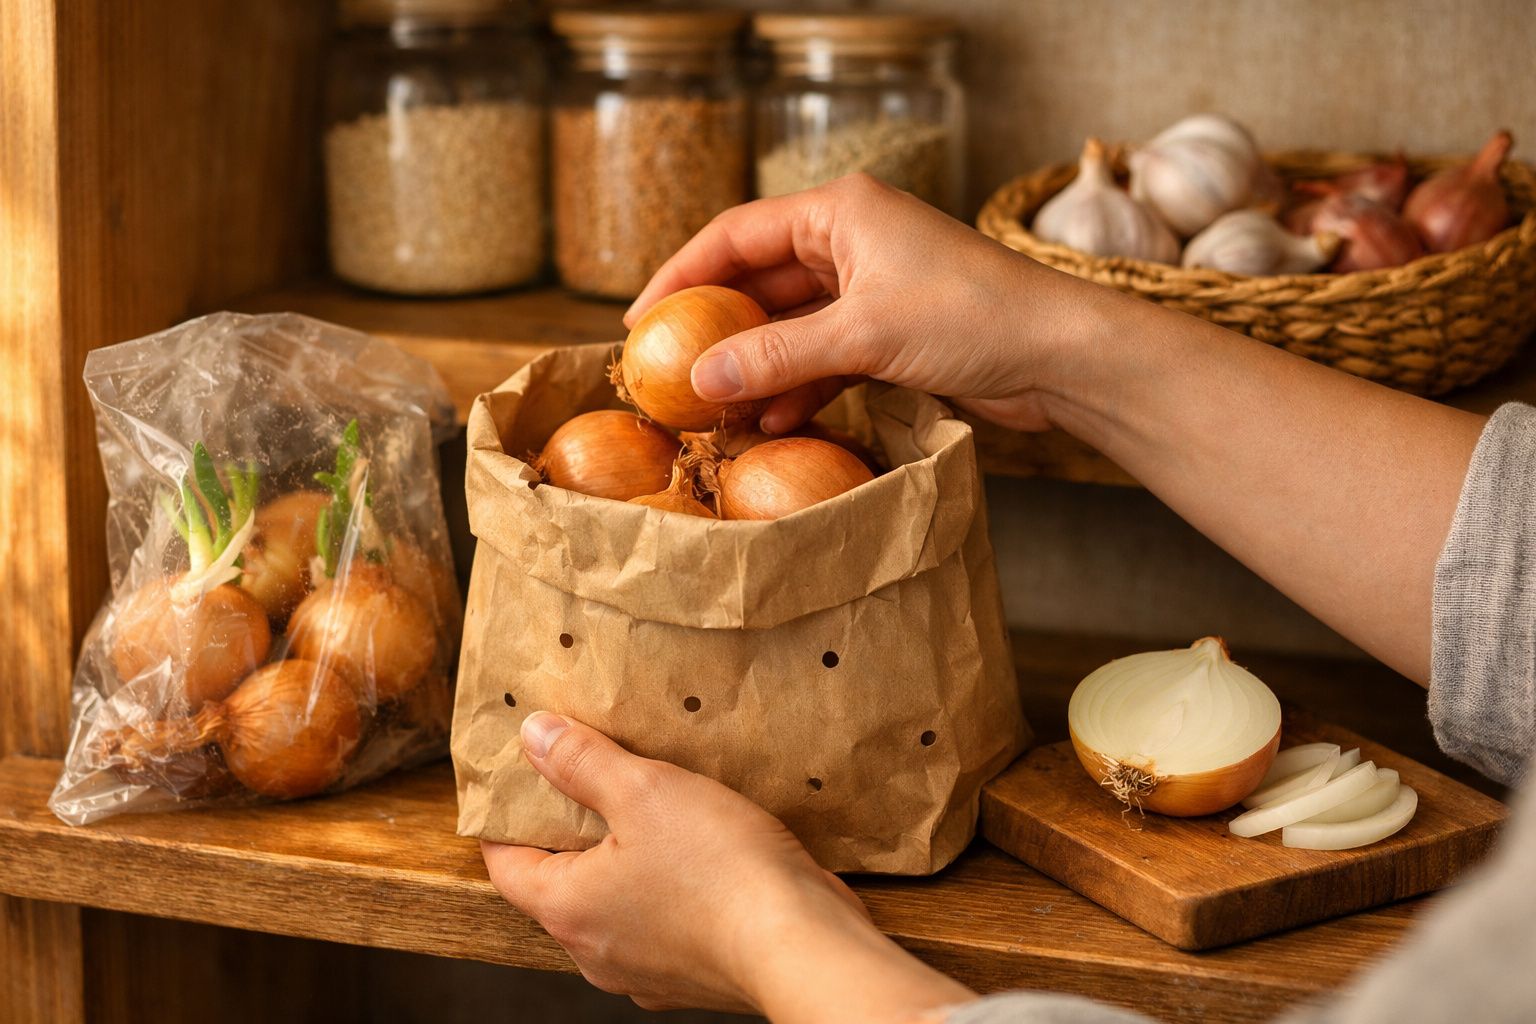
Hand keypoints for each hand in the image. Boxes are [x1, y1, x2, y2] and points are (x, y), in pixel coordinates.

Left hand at [482, 711, 973, 1021]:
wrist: (803, 946)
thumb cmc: (721, 871)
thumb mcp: (646, 790)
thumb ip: (583, 761)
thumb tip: (532, 734)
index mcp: (568, 910)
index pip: (507, 865)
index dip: (506, 821)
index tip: (519, 783)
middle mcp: (595, 952)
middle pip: (558, 887)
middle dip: (569, 836)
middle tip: (588, 783)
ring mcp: (645, 972)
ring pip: (611, 908)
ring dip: (621, 864)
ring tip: (650, 813)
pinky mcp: (692, 976)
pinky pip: (659, 926)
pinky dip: (664, 891)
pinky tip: (696, 856)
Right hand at [624, 173, 1123, 433]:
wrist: (1061, 356)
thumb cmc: (972, 316)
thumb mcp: (861, 333)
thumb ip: (775, 356)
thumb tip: (698, 380)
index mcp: (841, 211)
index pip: (736, 235)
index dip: (682, 275)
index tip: (641, 320)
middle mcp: (852, 241)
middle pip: (760, 282)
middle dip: (717, 330)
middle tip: (669, 373)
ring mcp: (874, 289)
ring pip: (792, 326)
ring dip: (756, 366)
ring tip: (714, 411)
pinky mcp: (893, 334)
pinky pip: (825, 356)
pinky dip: (799, 385)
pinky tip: (771, 422)